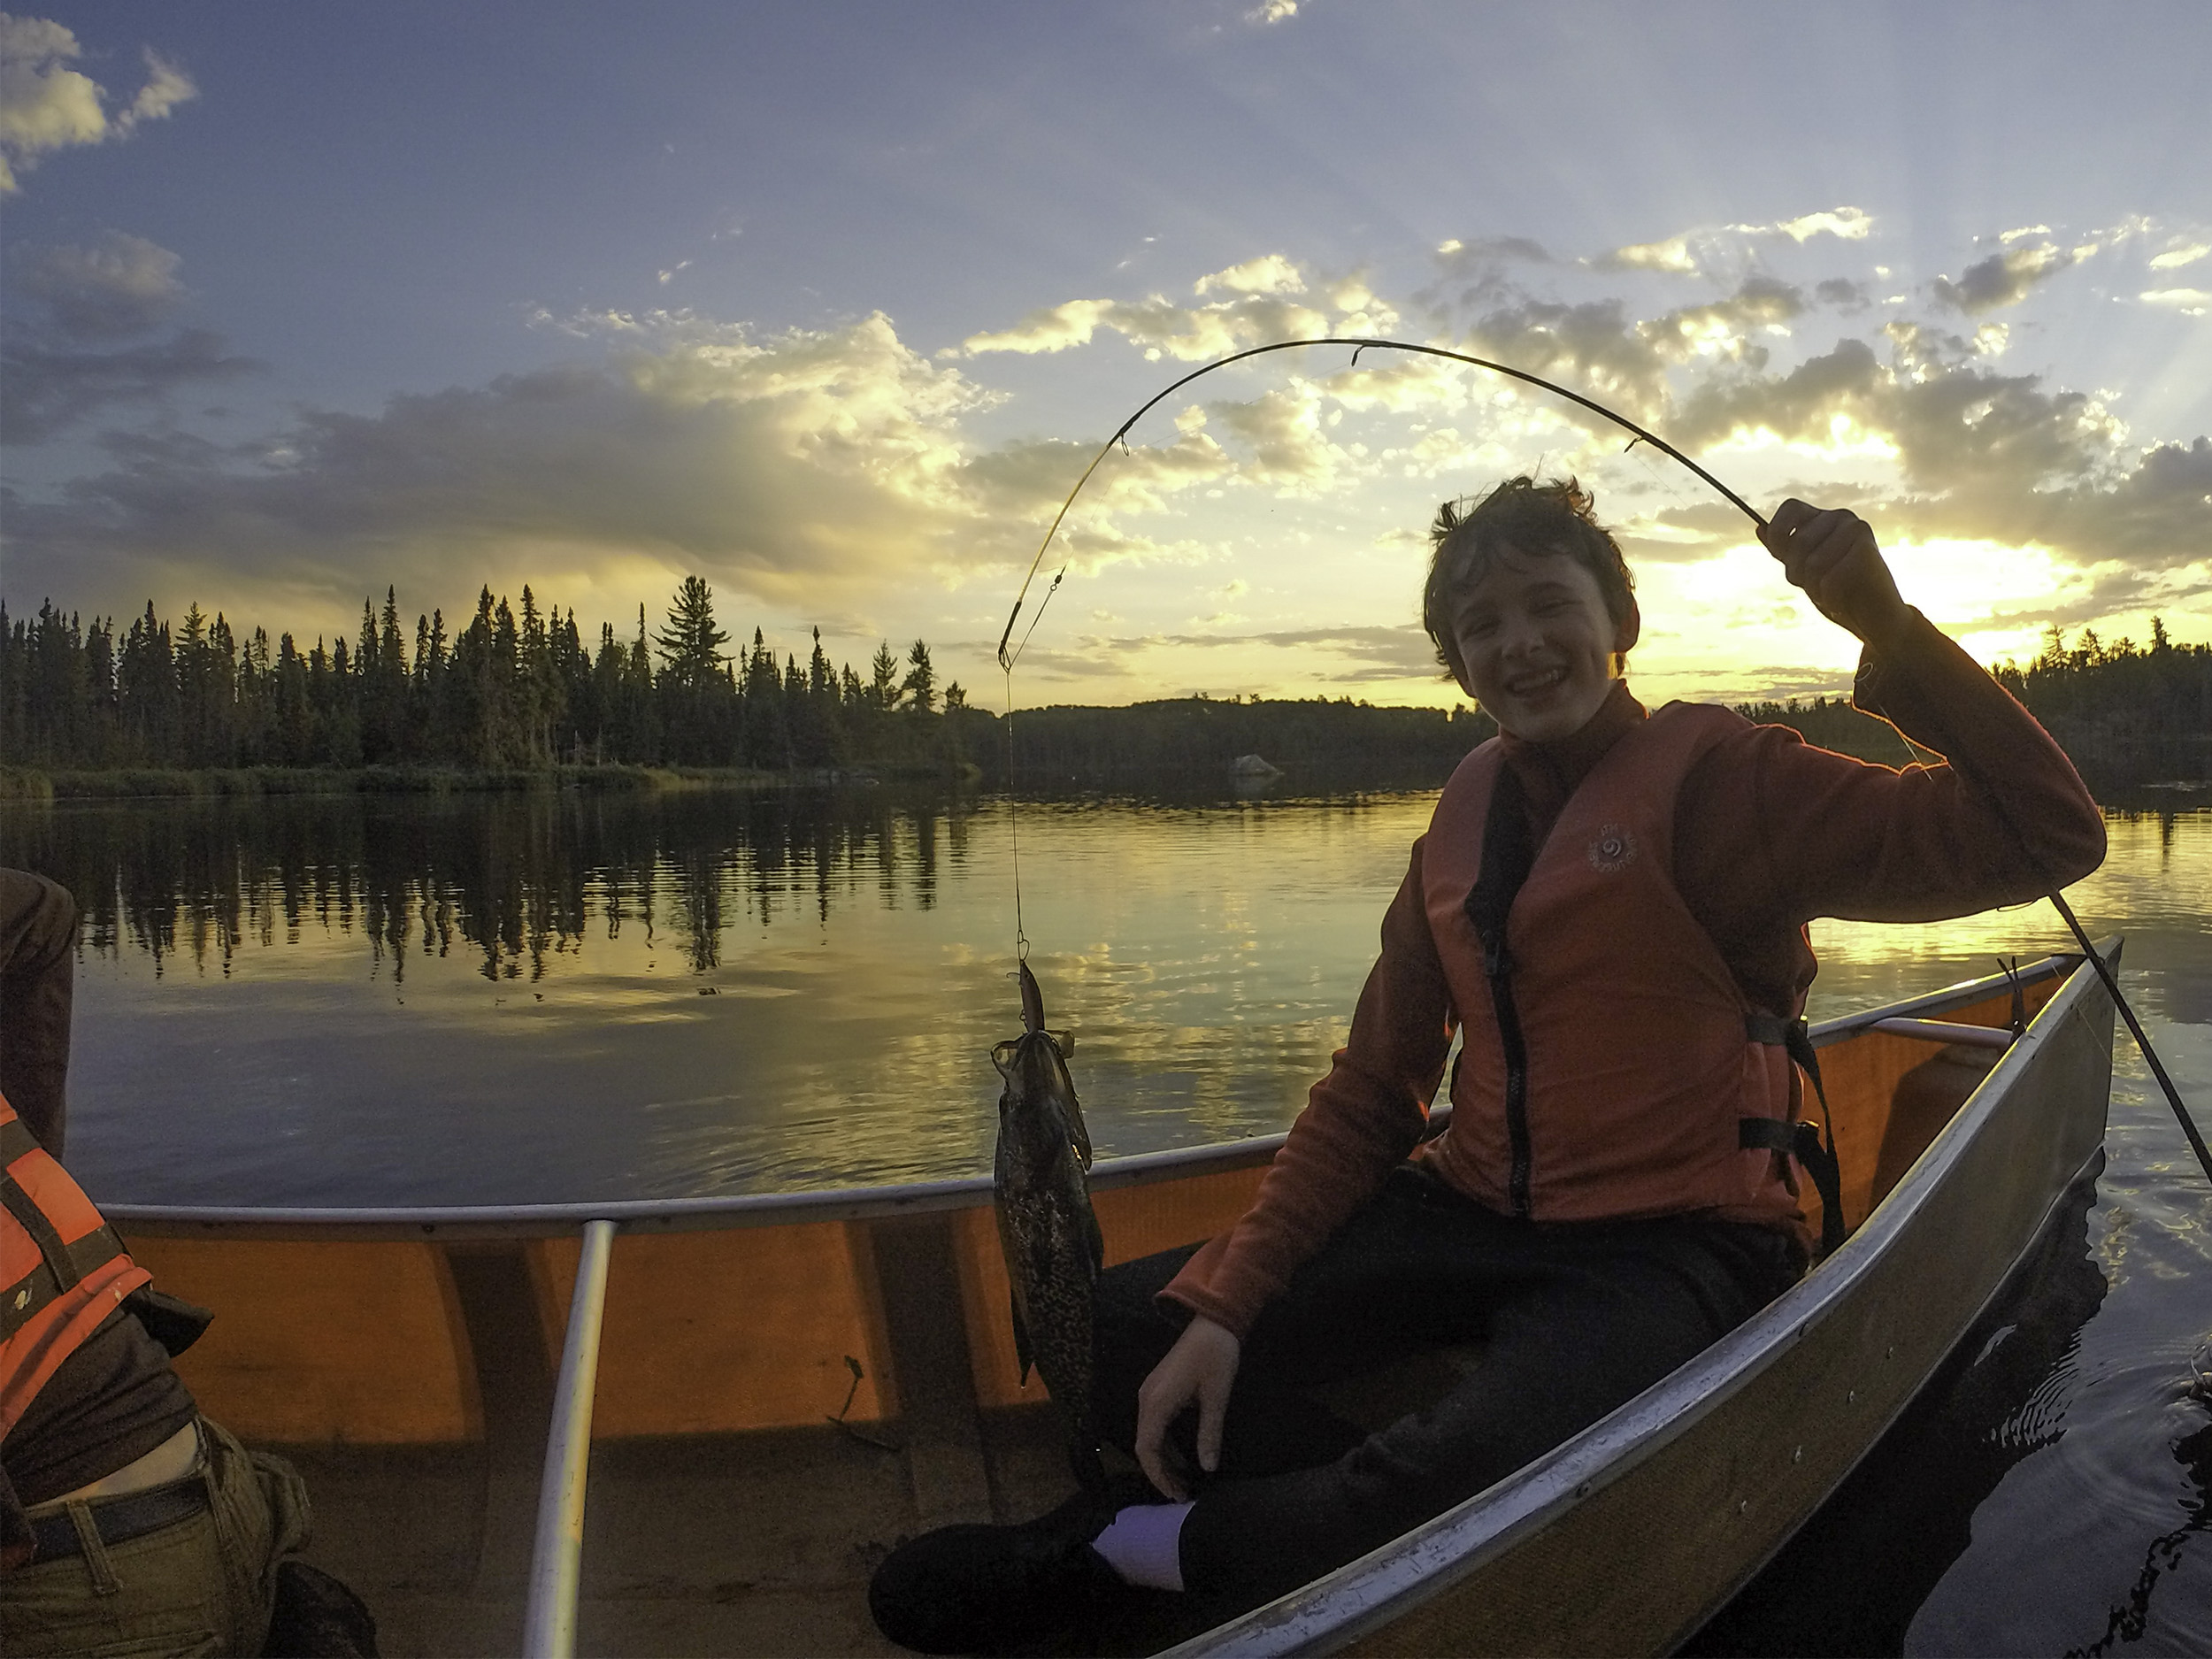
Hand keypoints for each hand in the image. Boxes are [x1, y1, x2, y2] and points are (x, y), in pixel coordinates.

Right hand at [1134, 1315, 1241, 1499]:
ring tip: (1183, 1483)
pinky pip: (1155, 1425)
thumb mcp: (1216, 1397)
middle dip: (1161, 1473)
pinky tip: (1182, 1458)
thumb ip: (1209, 1433)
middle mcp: (1146, 1399)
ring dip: (1163, 1460)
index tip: (1177, 1495)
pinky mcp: (1158, 1390)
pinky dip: (1165, 1445)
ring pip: (1148, 1436)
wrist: (1213, 1321)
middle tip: (1182, 1495)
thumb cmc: (1216, 1356)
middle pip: (1144, 1446)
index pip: (1147, 1449)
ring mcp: (1150, 1393)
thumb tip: (1207, 1468)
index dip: (1159, 1476)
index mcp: (1156, 1402)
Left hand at [1758, 500, 1912, 651]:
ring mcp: (1857, 531)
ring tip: (1831, 594)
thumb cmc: (1838, 593)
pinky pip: (1829, 579)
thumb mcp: (1805, 571)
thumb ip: (1785, 551)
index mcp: (1824, 519)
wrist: (1876, 619)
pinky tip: (1842, 602)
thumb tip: (1760, 527)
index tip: (1782, 558)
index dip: (1778, 534)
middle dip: (1796, 574)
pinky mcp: (1867, 551)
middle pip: (1797, 542)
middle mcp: (1842, 518)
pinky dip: (1830, 599)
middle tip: (1815, 586)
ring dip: (1815, 589)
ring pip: (1812, 563)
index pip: (1790, 508)